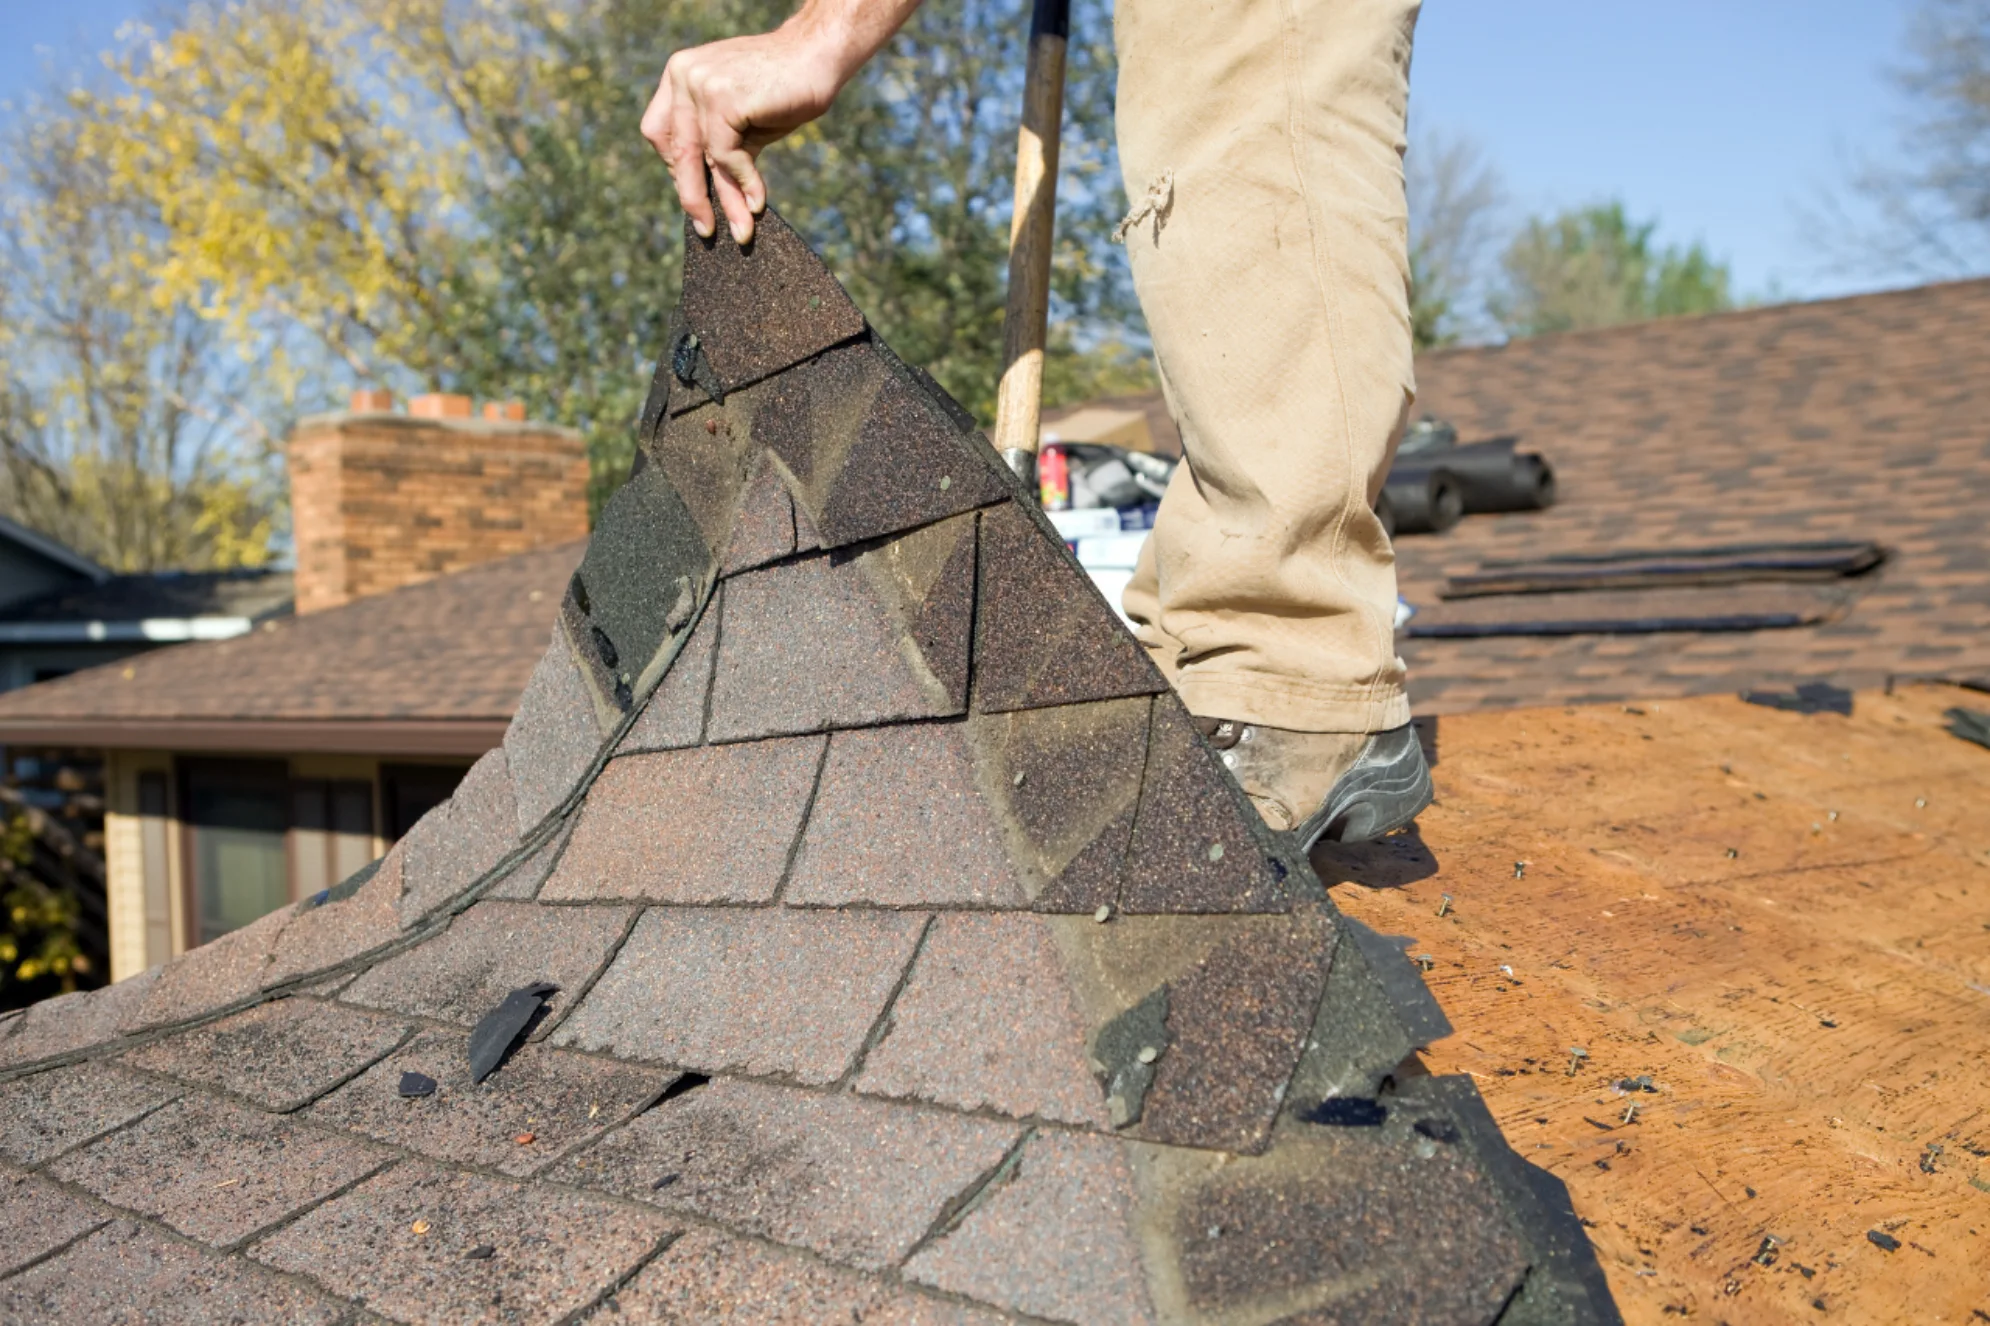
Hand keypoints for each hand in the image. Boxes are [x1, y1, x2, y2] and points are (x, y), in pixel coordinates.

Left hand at [641, 1, 924, 243]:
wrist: (818, 56)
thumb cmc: (783, 88)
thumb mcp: (742, 121)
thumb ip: (719, 147)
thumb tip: (710, 199)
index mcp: (679, 75)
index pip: (661, 133)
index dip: (676, 168)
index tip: (696, 194)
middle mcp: (683, 74)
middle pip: (675, 149)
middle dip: (692, 195)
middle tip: (706, 229)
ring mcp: (700, 83)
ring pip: (701, 157)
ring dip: (724, 200)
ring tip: (741, 230)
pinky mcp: (722, 99)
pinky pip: (725, 155)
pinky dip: (744, 183)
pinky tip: (758, 202)